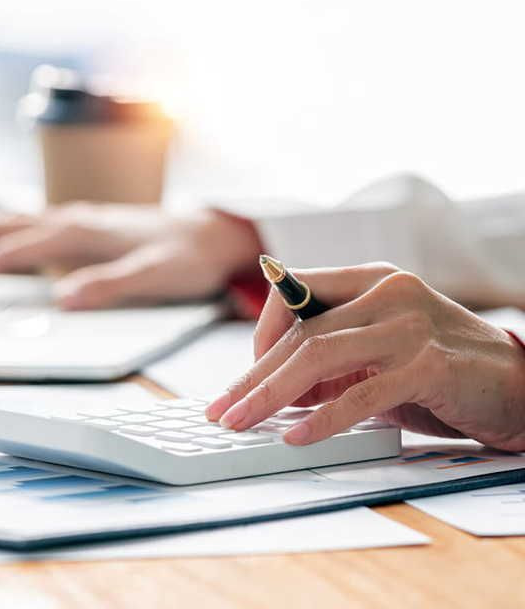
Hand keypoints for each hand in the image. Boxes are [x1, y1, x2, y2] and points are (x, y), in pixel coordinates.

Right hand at [0, 203, 260, 307]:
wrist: (215, 229)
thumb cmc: (187, 254)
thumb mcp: (157, 275)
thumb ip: (110, 285)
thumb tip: (62, 298)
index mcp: (78, 229)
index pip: (12, 249)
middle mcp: (67, 218)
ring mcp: (68, 219)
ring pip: (1, 222)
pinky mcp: (74, 226)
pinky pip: (18, 226)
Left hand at [205, 264, 524, 450]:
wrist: (524, 388)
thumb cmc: (445, 372)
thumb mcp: (380, 356)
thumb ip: (333, 363)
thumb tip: (273, 390)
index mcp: (371, 281)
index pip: (292, 292)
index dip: (261, 335)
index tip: (245, 375)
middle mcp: (388, 293)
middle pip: (300, 332)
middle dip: (253, 375)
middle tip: (221, 409)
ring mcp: (409, 326)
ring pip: (319, 356)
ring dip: (270, 394)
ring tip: (241, 421)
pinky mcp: (429, 366)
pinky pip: (360, 393)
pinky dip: (321, 417)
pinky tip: (295, 435)